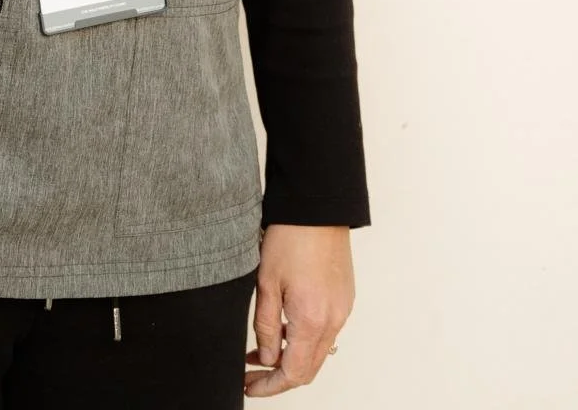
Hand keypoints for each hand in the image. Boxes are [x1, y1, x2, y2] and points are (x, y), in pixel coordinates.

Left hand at [244, 224, 353, 395]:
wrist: (317, 207)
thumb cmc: (291, 236)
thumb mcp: (266, 282)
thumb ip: (267, 326)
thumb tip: (267, 358)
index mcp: (312, 320)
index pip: (293, 373)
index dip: (270, 386)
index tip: (250, 386)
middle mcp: (333, 320)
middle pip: (309, 369)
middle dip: (278, 376)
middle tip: (251, 373)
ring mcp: (342, 309)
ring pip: (318, 351)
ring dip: (291, 357)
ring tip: (261, 351)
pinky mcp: (344, 298)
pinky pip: (325, 331)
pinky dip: (304, 339)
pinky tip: (284, 328)